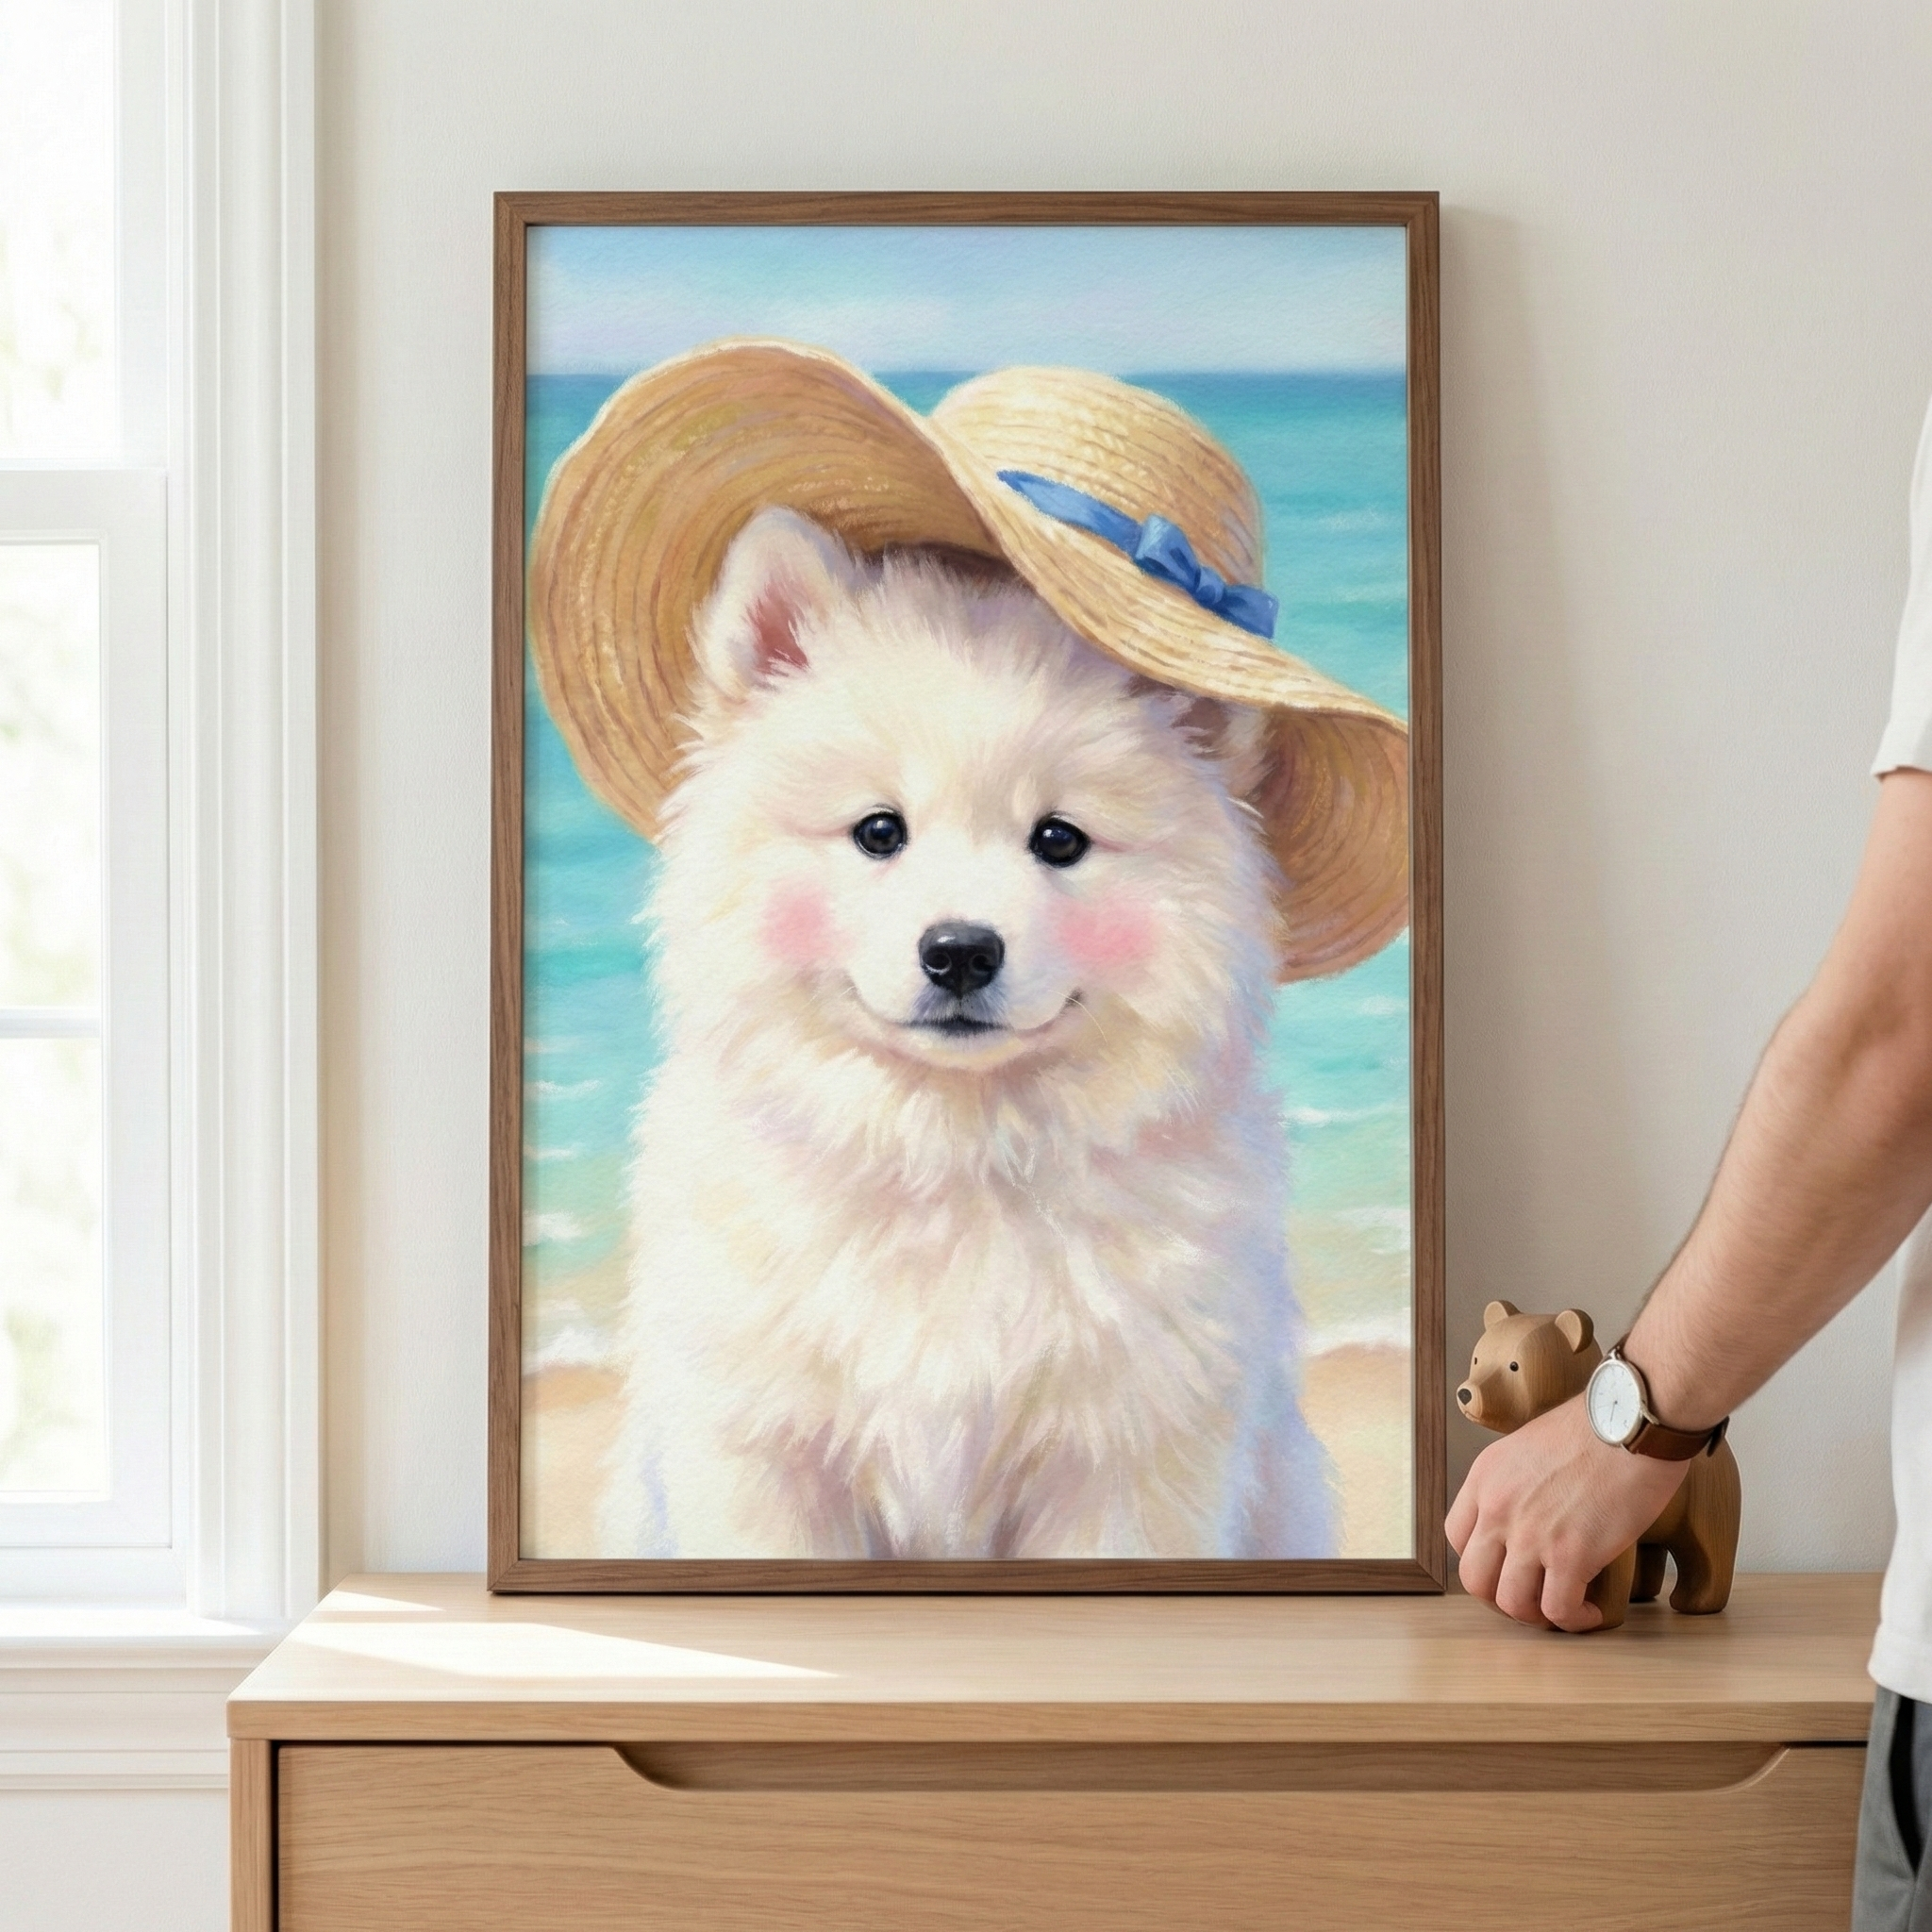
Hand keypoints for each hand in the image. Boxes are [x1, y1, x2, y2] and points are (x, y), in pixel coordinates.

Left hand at [1445, 1395, 1689, 1630]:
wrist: (1632, 1420)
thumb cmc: (1597, 1427)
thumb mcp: (1531, 1445)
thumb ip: (1518, 1481)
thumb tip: (1531, 1512)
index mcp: (1485, 1477)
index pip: (1457, 1536)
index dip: (1483, 1560)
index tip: (1508, 1567)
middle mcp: (1497, 1507)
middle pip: (1475, 1578)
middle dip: (1502, 1598)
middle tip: (1533, 1598)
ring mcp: (1530, 1533)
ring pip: (1511, 1603)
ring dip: (1537, 1615)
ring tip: (1563, 1608)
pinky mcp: (1570, 1554)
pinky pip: (1558, 1610)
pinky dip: (1574, 1620)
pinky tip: (1591, 1612)